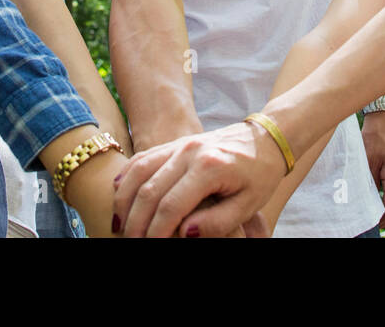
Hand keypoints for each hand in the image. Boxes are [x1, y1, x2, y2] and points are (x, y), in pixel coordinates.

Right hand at [113, 121, 288, 236]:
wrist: (265, 138)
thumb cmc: (259, 174)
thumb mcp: (248, 204)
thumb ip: (218, 222)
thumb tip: (185, 233)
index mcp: (209, 168)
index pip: (172, 205)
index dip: (156, 231)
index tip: (148, 247)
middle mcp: (189, 152)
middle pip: (150, 190)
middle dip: (136, 221)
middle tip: (130, 241)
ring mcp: (179, 144)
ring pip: (139, 171)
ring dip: (124, 199)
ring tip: (119, 225)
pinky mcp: (175, 143)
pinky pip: (143, 158)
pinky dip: (127, 176)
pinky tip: (119, 195)